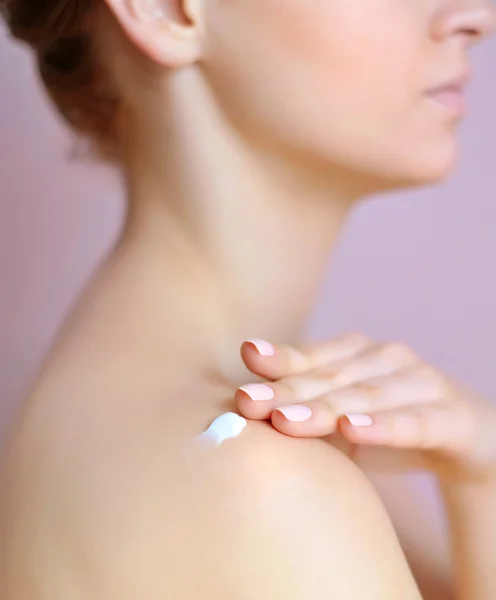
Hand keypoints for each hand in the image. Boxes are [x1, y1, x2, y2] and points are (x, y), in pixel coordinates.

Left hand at [235, 334, 495, 478]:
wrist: (463, 436)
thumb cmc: (388, 420)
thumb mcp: (343, 414)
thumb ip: (306, 409)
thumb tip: (246, 415)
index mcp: (357, 353)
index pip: (312, 358)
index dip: (279, 361)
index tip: (247, 356)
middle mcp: (387, 358)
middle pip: (330, 378)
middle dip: (287, 391)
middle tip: (248, 402)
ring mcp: (420, 382)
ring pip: (366, 397)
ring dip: (324, 408)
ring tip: (285, 420)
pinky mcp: (449, 415)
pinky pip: (414, 422)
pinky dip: (383, 426)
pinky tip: (352, 430)